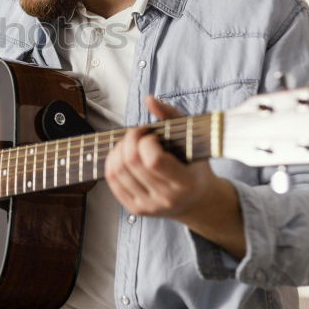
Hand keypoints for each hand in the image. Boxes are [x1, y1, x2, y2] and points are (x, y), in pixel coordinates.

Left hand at [103, 95, 216, 219]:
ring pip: (117, 170)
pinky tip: (123, 155)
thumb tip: (149, 99)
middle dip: (130, 139)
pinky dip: (112, 162)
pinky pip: (112, 181)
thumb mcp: (192, 140)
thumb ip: (172, 116)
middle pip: (131, 162)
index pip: (153, 160)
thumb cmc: (194, 166)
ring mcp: (149, 206)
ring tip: (131, 143)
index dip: (145, 141)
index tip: (152, 134)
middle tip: (138, 133)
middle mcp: (166, 198)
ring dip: (119, 149)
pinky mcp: (135, 209)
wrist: (196, 202)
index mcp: (185, 183)